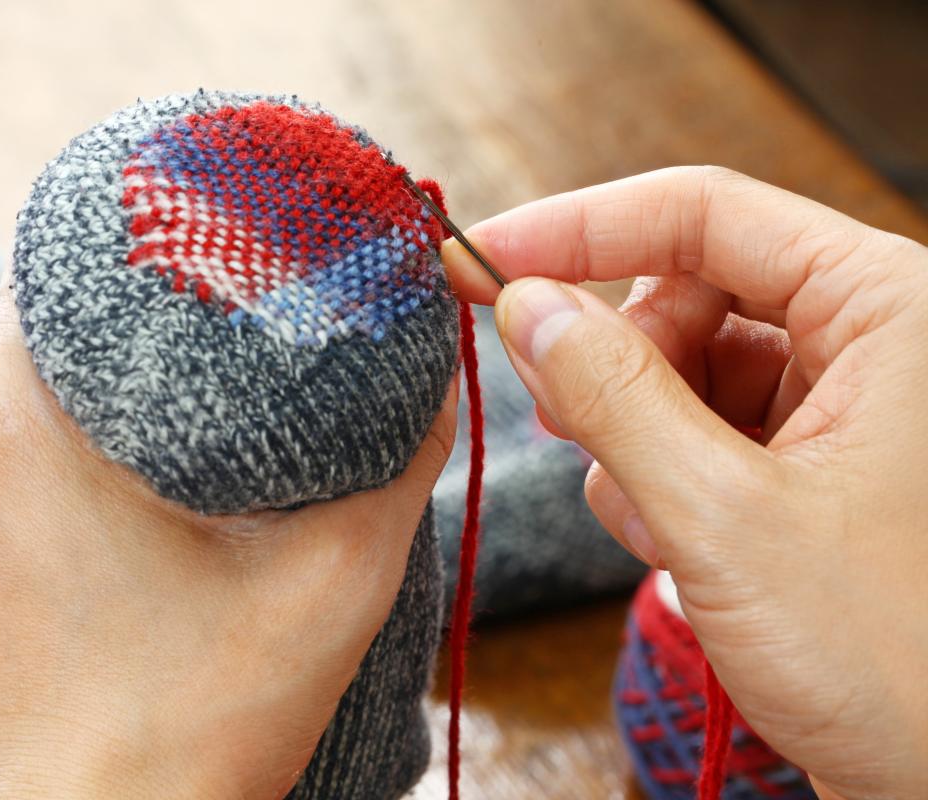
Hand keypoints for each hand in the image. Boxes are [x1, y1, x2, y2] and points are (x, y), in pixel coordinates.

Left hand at [0, 283, 456, 798]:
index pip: (90, 234)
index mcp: (12, 397)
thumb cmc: (185, 728)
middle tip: (258, 314)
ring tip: (207, 393)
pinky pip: (2, 421)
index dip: (183, 223)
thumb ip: (399, 454)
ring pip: (36, 357)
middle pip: (66, 294)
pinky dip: (71, 417)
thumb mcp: (331, 581)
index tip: (258, 235)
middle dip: (163, 297)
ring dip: (117, 360)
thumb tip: (433, 363)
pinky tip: (143, 461)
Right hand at [444, 167, 927, 799]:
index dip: (575, 230)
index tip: (479, 261)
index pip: (702, 214)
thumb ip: (615, 397)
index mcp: (890, 306)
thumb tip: (526, 306)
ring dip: (636, 439)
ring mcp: (844, 402)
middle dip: (616, 365)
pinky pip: (698, 427)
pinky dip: (660, 478)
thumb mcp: (725, 518)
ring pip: (682, 367)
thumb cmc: (897, 663)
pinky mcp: (813, 459)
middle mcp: (873, 337)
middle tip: (567, 428)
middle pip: (686, 291)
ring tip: (659, 524)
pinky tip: (677, 544)